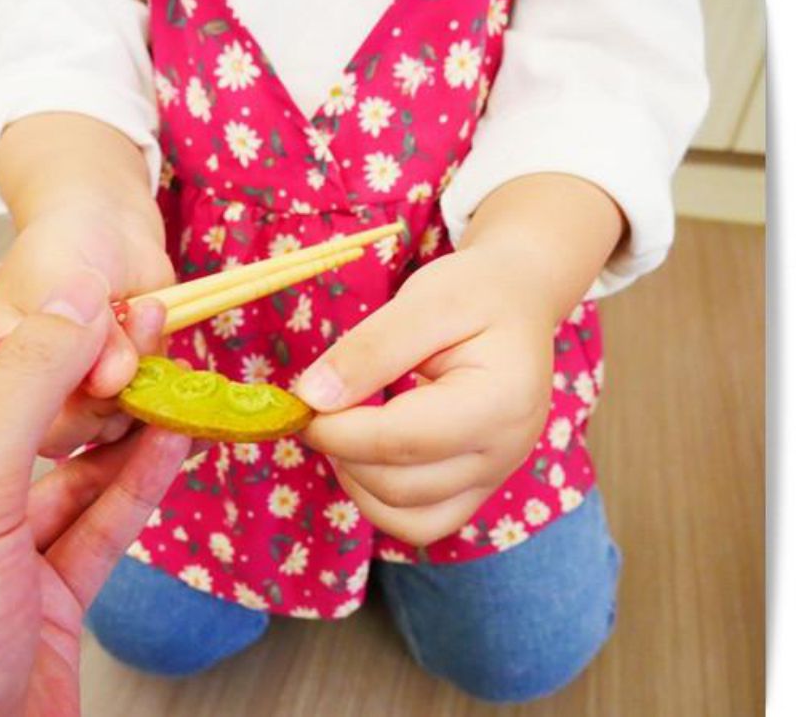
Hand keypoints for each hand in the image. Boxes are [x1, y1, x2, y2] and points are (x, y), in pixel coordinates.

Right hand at [0, 201, 175, 456]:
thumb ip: (80, 330)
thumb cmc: (65, 245)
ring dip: (146, 374)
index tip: (101, 357)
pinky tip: (180, 354)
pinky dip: (170, 384)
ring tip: (150, 311)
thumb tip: (113, 381)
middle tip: (133, 320)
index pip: (30, 422)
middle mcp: (45, 393)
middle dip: (115, 384)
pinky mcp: (132, 390)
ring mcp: (91, 395)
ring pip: (122, 422)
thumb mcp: (60, 278)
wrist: (111, 231)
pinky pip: (153, 410)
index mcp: (6, 372)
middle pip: (81, 430)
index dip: (69, 405)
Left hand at [297, 246, 555, 545]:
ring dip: (355, 479)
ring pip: (405, 516)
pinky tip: (363, 454)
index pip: (402, 440)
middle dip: (342, 451)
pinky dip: (378, 499)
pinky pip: (419, 523)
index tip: (300, 403)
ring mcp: (495, 477)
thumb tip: (312, 399)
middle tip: (317, 407)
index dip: (338, 430)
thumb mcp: (423, 301)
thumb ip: (369, 350)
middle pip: (400, 485)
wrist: (517, 300)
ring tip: (343, 426)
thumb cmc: (473, 293)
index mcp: (503, 400)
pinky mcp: (477, 488)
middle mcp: (507, 452)